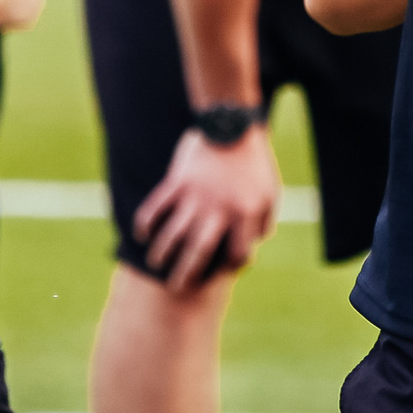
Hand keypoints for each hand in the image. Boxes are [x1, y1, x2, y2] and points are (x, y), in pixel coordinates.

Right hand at [132, 125, 279, 292]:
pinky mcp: (178, 181)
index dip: (232, 266)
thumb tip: (257, 243)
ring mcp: (195, 195)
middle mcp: (219, 208)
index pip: (237, 253)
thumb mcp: (270, 191)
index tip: (223, 269)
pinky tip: (142, 233)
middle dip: (186, 273)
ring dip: (162, 251)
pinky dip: (146, 221)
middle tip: (176, 288)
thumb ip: (264, 220)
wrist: (233, 124)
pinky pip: (156, 206)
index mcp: (245, 213)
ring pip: (173, 232)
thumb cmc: (254, 162)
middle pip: (199, 250)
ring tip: (155, 263)